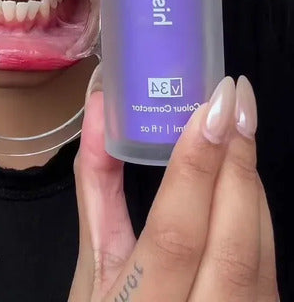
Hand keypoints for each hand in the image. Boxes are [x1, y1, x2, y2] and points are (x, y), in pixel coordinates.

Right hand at [69, 69, 277, 300]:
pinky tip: (242, 177)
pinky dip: (256, 213)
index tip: (212, 105)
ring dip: (251, 181)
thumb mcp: (93, 266)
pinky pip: (268, 264)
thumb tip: (100, 108)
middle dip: (238, 160)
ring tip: (239, 122)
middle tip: (235, 97)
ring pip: (261, 251)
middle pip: (233, 239)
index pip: (177, 234)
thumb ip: (97, 185)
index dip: (197, 166)